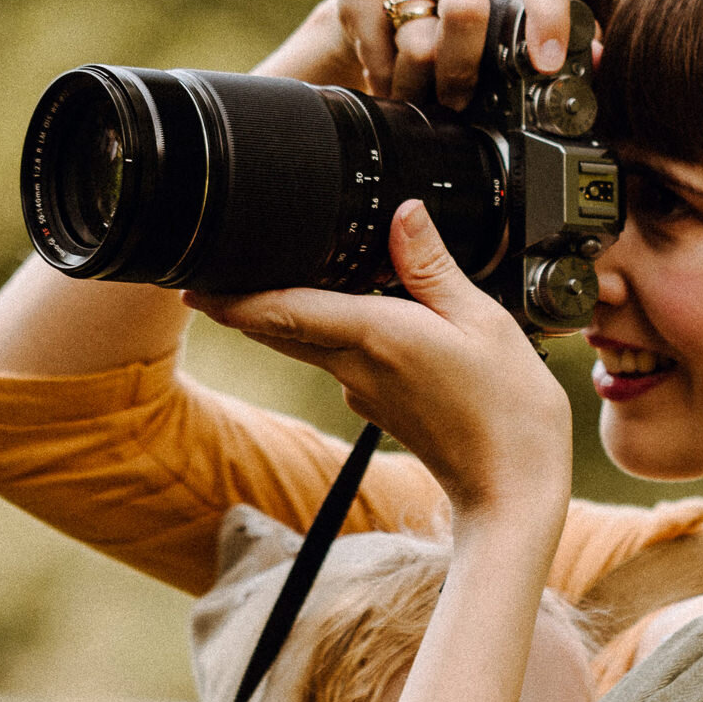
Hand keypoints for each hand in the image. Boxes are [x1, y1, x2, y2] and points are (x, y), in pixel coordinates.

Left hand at [184, 201, 572, 524]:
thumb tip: (405, 214)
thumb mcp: (483, 320)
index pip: (279, 308)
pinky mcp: (377, 405)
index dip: (229, 293)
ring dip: (283, 312)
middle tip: (210, 269)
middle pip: (276, 325)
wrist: (512, 487)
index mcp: (373, 335)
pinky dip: (331, 331)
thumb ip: (434, 265)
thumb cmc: (508, 409)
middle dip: (239, 299)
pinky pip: (339, 358)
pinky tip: (358, 313)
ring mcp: (362, 390)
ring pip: (304, 341)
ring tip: (276, 275)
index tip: (190, 278)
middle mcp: (355, 366)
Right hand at [252, 0, 573, 108]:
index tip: (546, 63)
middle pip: (466, 10)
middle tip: (463, 102)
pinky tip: (393, 73)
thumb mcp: (518, 22)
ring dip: (423, 84)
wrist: (387, 6)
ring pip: (419, 39)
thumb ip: (565, 40)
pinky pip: (378, 45)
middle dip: (466, 72)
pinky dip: (386, 75)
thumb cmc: (471, 18)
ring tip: (427, 95)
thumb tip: (600, 63)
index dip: (548, 13)